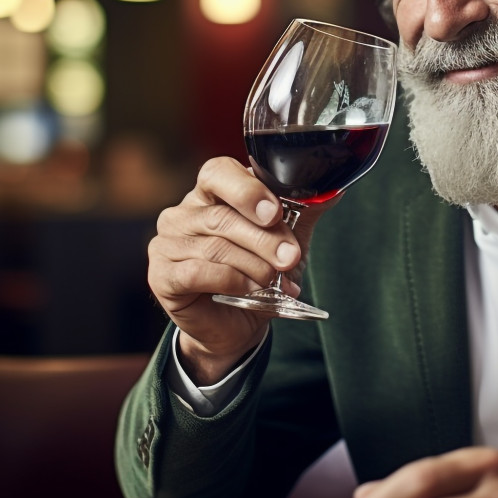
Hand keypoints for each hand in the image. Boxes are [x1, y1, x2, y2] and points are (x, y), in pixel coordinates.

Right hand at [147, 157, 332, 383]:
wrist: (236, 325)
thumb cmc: (257, 273)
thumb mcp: (285, 239)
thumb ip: (302, 212)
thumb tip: (334, 191)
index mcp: (210, 193)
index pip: (218, 172)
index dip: (247, 190)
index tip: (275, 212)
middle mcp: (183, 213)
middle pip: (223, 216)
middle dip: (264, 238)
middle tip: (291, 257)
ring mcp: (167, 243)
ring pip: (215, 245)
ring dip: (254, 264)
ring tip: (276, 279)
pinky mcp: (162, 275)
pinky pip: (197, 272)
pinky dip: (232, 280)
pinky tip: (252, 290)